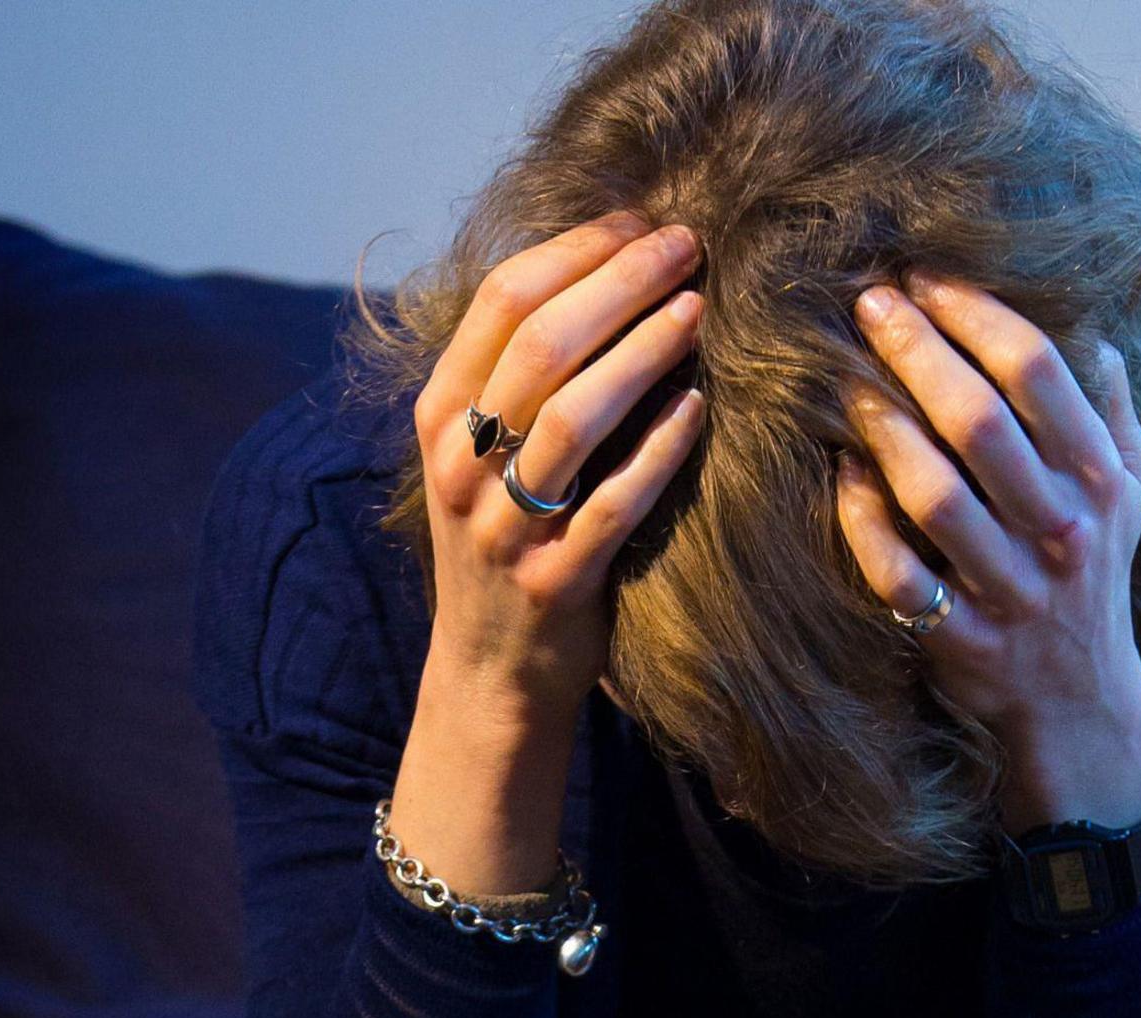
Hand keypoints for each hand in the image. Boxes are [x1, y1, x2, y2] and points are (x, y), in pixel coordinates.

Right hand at [410, 208, 708, 726]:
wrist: (490, 673)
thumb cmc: (506, 540)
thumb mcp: (483, 454)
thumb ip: (520, 377)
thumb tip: (605, 272)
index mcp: (441, 415)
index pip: (501, 301)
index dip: (577, 250)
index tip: (641, 220)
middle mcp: (461, 463)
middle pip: (540, 344)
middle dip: (620, 282)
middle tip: (686, 247)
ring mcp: (505, 525)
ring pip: (572, 417)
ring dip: (642, 353)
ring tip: (696, 309)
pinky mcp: (555, 580)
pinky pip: (613, 503)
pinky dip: (659, 450)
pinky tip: (699, 409)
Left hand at [838, 272, 1140, 832]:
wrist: (1082, 703)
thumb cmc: (1094, 576)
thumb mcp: (1126, 496)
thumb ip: (1110, 415)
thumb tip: (1095, 332)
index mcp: (1101, 480)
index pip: (1040, 373)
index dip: (976, 314)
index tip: (925, 277)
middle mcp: (1062, 531)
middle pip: (982, 422)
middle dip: (917, 352)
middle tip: (867, 304)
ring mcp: (1012, 589)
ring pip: (937, 497)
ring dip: (884, 430)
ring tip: (844, 381)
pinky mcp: (963, 640)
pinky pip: (901, 576)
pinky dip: (864, 522)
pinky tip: (839, 474)